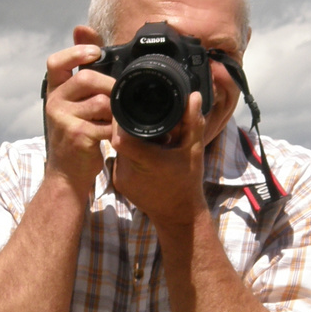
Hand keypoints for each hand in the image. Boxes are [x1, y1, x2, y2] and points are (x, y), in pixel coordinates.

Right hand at [43, 42, 114, 196]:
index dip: (76, 52)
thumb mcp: (74, 106)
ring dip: (116, 111)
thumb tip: (88, 36)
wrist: (67, 174)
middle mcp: (54, 103)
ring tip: (114, 121)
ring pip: (101, 102)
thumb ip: (83, 80)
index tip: (96, 52)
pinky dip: (118, 129)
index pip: (56, 62)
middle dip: (110, 85)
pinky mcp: (78, 135)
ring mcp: (64, 119)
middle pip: (86, 78)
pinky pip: (108, 123)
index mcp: (54, 92)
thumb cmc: (76, 137)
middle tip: (121, 96)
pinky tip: (116, 134)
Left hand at [110, 90, 208, 228]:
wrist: (178, 216)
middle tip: (146, 121)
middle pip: (118, 137)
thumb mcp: (193, 151)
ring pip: (117, 147)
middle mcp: (127, 170)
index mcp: (145, 161)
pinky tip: (143, 153)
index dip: (122, 119)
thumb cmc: (188, 183)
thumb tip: (193, 96)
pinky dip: (129, 153)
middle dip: (129, 126)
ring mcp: (119, 177)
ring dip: (129, 139)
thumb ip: (193, 122)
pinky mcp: (117, 182)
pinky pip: (118, 159)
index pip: (120, 135)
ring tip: (148, 139)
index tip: (132, 108)